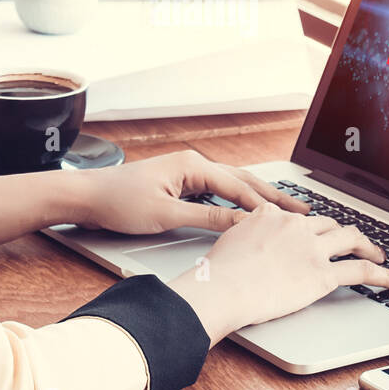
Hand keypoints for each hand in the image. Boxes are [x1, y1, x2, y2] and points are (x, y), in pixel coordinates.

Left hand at [70, 149, 310, 234]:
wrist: (86, 197)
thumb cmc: (119, 202)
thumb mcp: (166, 215)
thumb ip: (207, 219)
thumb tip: (242, 225)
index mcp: (192, 166)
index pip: (239, 187)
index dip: (266, 205)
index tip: (290, 219)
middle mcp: (193, 164)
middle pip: (242, 181)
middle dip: (272, 197)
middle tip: (301, 210)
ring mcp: (188, 173)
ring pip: (232, 185)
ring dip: (257, 198)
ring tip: (284, 210)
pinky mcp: (181, 184)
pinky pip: (217, 192)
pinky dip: (237, 202)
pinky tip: (248, 213)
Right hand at [168, 202, 388, 343]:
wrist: (221, 287)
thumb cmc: (216, 273)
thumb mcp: (228, 241)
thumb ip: (246, 236)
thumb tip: (248, 245)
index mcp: (270, 214)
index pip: (298, 217)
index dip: (311, 228)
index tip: (317, 235)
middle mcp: (294, 225)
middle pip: (329, 223)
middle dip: (345, 233)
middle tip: (353, 243)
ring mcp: (311, 248)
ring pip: (351, 238)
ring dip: (369, 246)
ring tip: (379, 255)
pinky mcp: (322, 274)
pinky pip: (362, 271)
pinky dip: (385, 276)